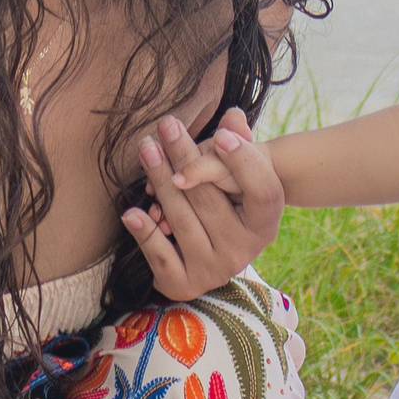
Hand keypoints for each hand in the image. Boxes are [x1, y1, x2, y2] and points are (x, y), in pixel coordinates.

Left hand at [123, 107, 285, 300]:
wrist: (211, 249)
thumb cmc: (227, 199)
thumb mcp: (241, 174)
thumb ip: (240, 143)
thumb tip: (233, 116)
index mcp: (266, 223)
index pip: (262, 190)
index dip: (243, 163)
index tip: (221, 135)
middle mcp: (245, 250)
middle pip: (211, 199)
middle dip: (185, 157)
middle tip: (166, 127)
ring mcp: (214, 269)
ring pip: (181, 219)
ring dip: (159, 180)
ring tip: (147, 148)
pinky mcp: (185, 283)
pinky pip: (161, 256)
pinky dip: (145, 233)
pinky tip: (131, 212)